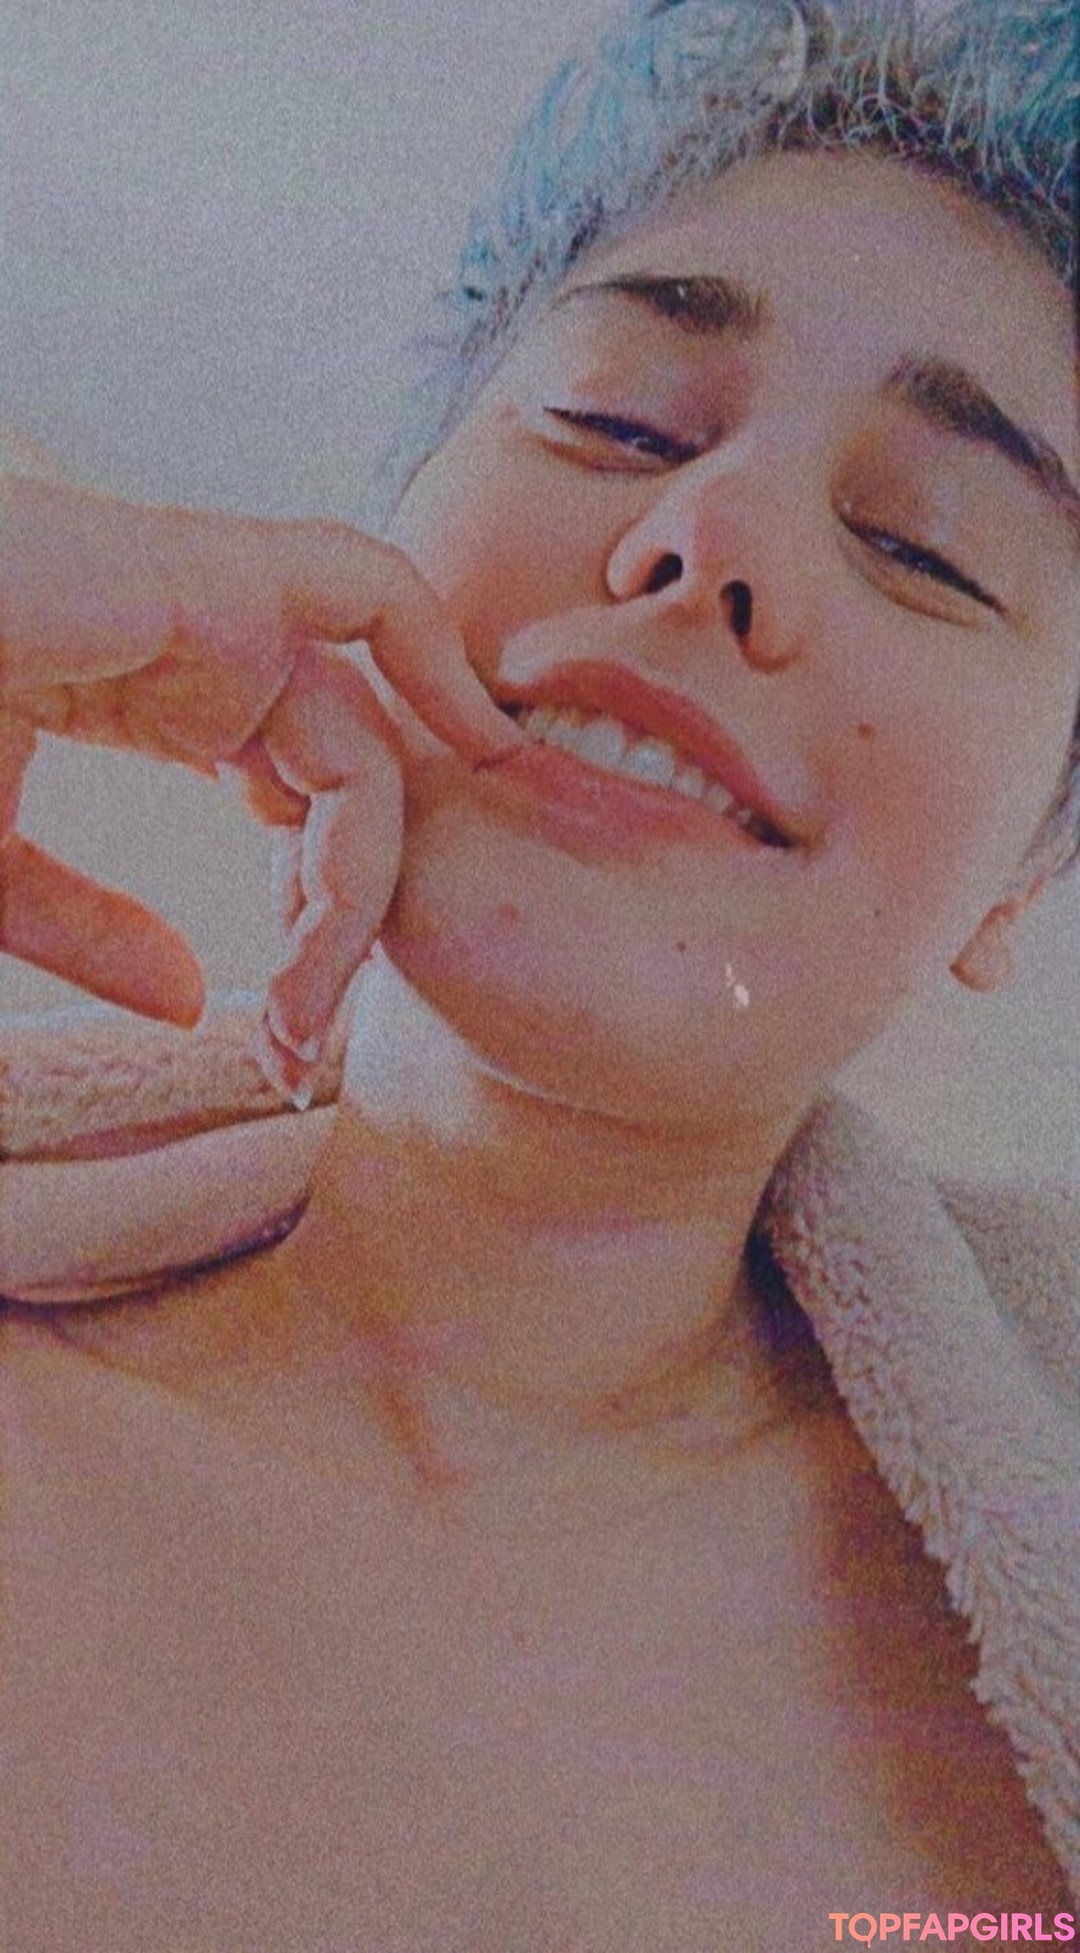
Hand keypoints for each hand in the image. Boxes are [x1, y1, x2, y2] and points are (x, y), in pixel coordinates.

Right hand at [0, 467, 517, 1100]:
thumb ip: (85, 926)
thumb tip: (191, 1003)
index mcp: (167, 698)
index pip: (303, 812)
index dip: (315, 930)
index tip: (274, 1040)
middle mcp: (212, 653)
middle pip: (350, 793)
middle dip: (341, 930)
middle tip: (295, 1041)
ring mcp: (216, 609)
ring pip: (363, 747)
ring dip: (355, 883)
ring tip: (306, 1000)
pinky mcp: (208, 574)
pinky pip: (367, 589)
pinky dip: (438, 653)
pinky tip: (483, 747)